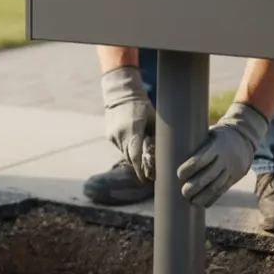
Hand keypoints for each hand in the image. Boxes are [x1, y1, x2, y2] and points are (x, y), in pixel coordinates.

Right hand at [101, 66, 155, 182]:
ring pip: (125, 153)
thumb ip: (156, 137)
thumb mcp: (153, 119)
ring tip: (143, 158)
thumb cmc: (142, 106)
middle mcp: (120, 134)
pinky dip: (128, 148)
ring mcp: (112, 135)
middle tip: (149, 174)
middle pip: (130, 158)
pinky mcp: (109, 135)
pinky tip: (134, 144)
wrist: (121, 93)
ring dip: (134, 157)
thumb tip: (164, 155)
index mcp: (133, 128)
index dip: (141, 169)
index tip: (148, 179)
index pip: (135, 155)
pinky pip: (120, 147)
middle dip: (139, 167)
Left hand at [177, 102, 269, 208]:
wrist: (244, 138)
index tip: (179, 174)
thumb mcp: (209, 134)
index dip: (191, 167)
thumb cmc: (217, 137)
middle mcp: (225, 158)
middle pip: (210, 175)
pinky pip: (223, 190)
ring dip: (203, 196)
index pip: (203, 158)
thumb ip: (195, 144)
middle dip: (196, 186)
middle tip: (184, 192)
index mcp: (217, 145)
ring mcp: (231, 169)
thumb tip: (168, 152)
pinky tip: (203, 204)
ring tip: (192, 202)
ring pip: (217, 186)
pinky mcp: (235, 178)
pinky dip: (213, 198)